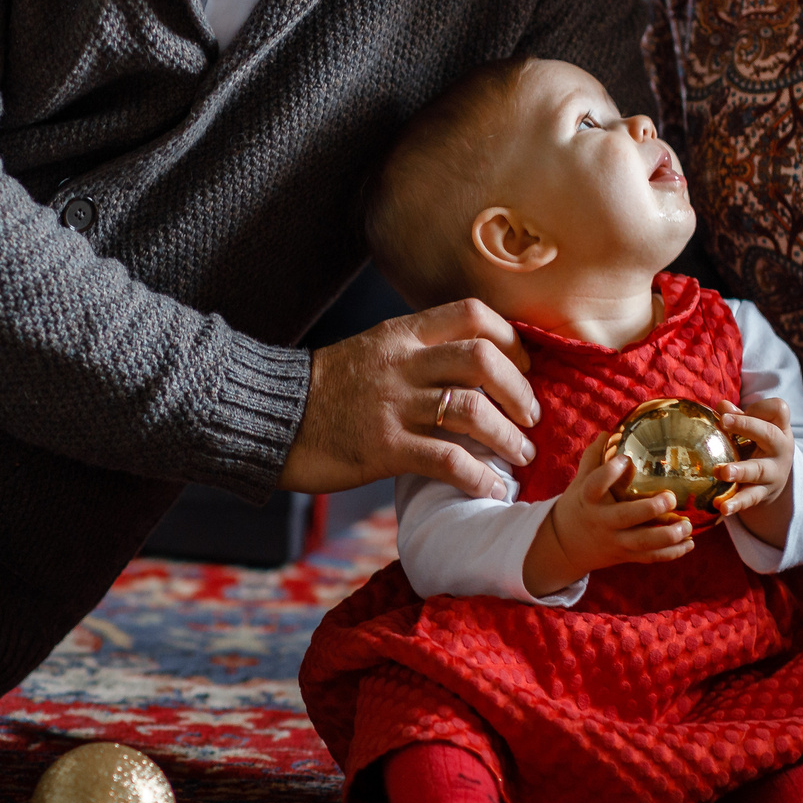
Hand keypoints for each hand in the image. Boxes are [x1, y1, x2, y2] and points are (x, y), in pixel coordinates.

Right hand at [283, 300, 537, 499]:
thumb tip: (473, 366)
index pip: (473, 315)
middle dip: (520, 390)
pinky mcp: (383, 448)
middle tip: (531, 416)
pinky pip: (446, 460)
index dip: (511, 340)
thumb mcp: (374, 351)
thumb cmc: (327, 389)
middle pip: (482, 359)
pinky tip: (491, 487)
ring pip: (471, 409)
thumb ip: (418, 352)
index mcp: (401, 333)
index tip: (525, 367)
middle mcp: (401, 363)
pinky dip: (479, 476)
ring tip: (521, 454)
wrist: (271, 418)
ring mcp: (392, 405)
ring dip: (508, 436)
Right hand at [523, 433, 697, 596]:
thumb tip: (609, 432)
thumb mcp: (580, 482)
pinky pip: (651, 557)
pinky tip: (690, 543)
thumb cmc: (579, 505)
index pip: (595, 485)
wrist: (567, 545)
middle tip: (671, 497)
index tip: (625, 459)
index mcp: (588, 500)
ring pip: (643, 543)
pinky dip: (672, 553)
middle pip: (625, 518)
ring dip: (668, 536)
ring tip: (687, 526)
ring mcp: (615, 541)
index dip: (609, 472)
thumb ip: (594, 457)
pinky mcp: (626, 555)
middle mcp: (602, 521)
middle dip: (650, 509)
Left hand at [715, 397, 794, 546]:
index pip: (778, 410)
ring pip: (759, 470)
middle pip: (769, 435)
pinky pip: (750, 498)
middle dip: (746, 427)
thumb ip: (738, 417)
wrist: (775, 481)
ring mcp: (773, 472)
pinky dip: (736, 503)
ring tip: (722, 472)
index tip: (732, 410)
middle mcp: (780, 449)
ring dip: (741, 470)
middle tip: (722, 422)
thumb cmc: (758, 445)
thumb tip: (722, 406)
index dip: (759, 407)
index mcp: (779, 428)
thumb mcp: (754, 430)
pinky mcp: (763, 493)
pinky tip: (723, 507)